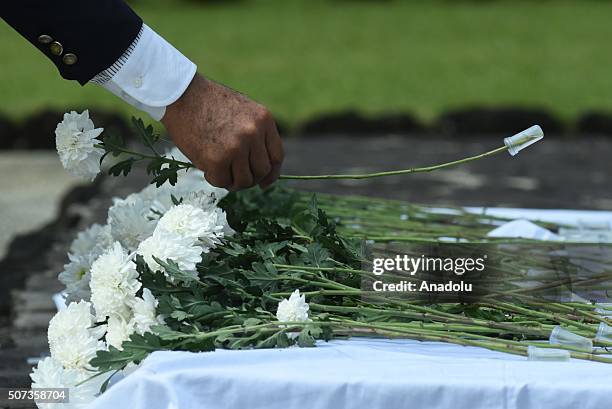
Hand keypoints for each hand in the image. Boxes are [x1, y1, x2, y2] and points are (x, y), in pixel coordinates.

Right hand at [161, 74, 283, 189]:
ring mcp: (236, 147)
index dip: (271, 174)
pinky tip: (207, 168)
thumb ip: (255, 133)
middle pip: (261, 171)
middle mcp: (253, 134)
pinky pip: (222, 181)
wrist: (181, 94)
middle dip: (250, 179)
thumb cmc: (209, 102)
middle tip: (235, 177)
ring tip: (220, 172)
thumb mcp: (243, 110)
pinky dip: (215, 179)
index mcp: (263, 120)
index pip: (276, 156)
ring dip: (233, 182)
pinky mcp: (217, 159)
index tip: (263, 182)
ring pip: (244, 180)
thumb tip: (263, 169)